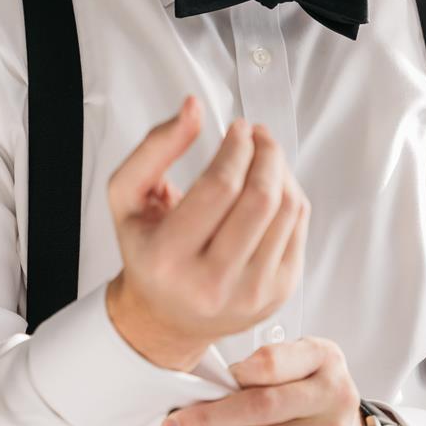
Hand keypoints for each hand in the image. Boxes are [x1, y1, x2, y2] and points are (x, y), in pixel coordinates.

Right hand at [106, 96, 310, 369]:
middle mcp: (211, 283)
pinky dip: (291, 196)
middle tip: (258, 135)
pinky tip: (272, 187)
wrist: (167, 316)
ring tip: (265, 157)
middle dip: (266, 153)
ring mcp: (251, 293)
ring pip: (287, 210)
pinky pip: (299, 228)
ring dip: (281, 171)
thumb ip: (154, 147)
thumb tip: (194, 109)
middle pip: (260, 198)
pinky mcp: (279, 294)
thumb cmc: (148, 252)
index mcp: (168, 259)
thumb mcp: (127, 198)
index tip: (238, 129)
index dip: (236, 148)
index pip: (220, 187)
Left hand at [136, 335, 365, 425]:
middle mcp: (330, 395)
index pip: (274, 361)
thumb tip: (198, 380)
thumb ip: (264, 366)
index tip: (198, 382)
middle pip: (259, 407)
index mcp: (323, 357)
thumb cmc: (309, 398)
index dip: (236, 374)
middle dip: (206, 420)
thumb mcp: (299, 366)